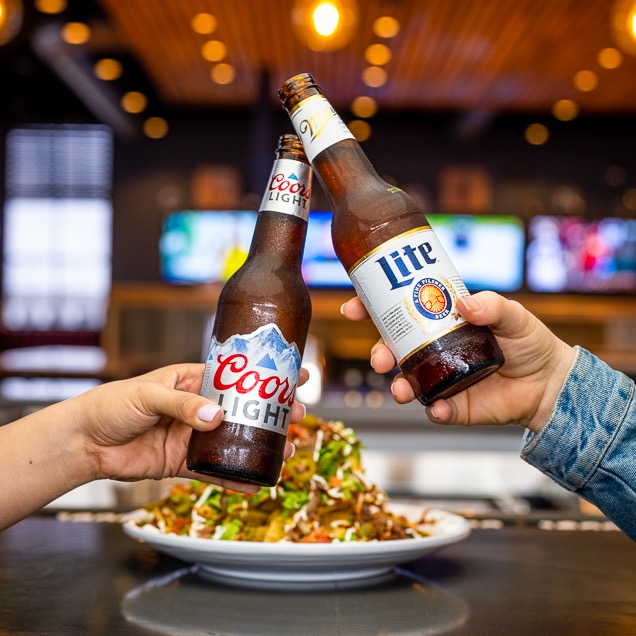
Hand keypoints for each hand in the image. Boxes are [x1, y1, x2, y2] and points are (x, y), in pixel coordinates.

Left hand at [74, 363, 306, 491]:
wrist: (85, 442)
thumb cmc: (112, 405)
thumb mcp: (148, 394)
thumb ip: (182, 404)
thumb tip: (216, 417)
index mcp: (191, 381)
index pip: (236, 375)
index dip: (265, 374)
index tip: (295, 374)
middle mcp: (198, 408)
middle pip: (243, 409)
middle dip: (272, 412)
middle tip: (298, 415)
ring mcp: (193, 436)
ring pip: (234, 441)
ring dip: (260, 446)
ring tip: (286, 450)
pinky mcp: (183, 463)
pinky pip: (214, 471)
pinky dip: (234, 478)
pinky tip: (256, 484)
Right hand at [341, 291, 574, 432]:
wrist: (550, 384)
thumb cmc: (529, 343)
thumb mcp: (514, 316)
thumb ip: (492, 306)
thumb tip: (464, 303)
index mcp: (441, 323)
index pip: (399, 313)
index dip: (371, 309)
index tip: (352, 308)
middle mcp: (434, 350)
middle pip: (393, 349)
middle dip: (378, 353)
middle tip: (380, 359)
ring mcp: (441, 378)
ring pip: (406, 381)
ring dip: (397, 385)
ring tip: (401, 389)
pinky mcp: (455, 406)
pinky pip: (436, 409)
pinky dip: (433, 410)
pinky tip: (439, 408)